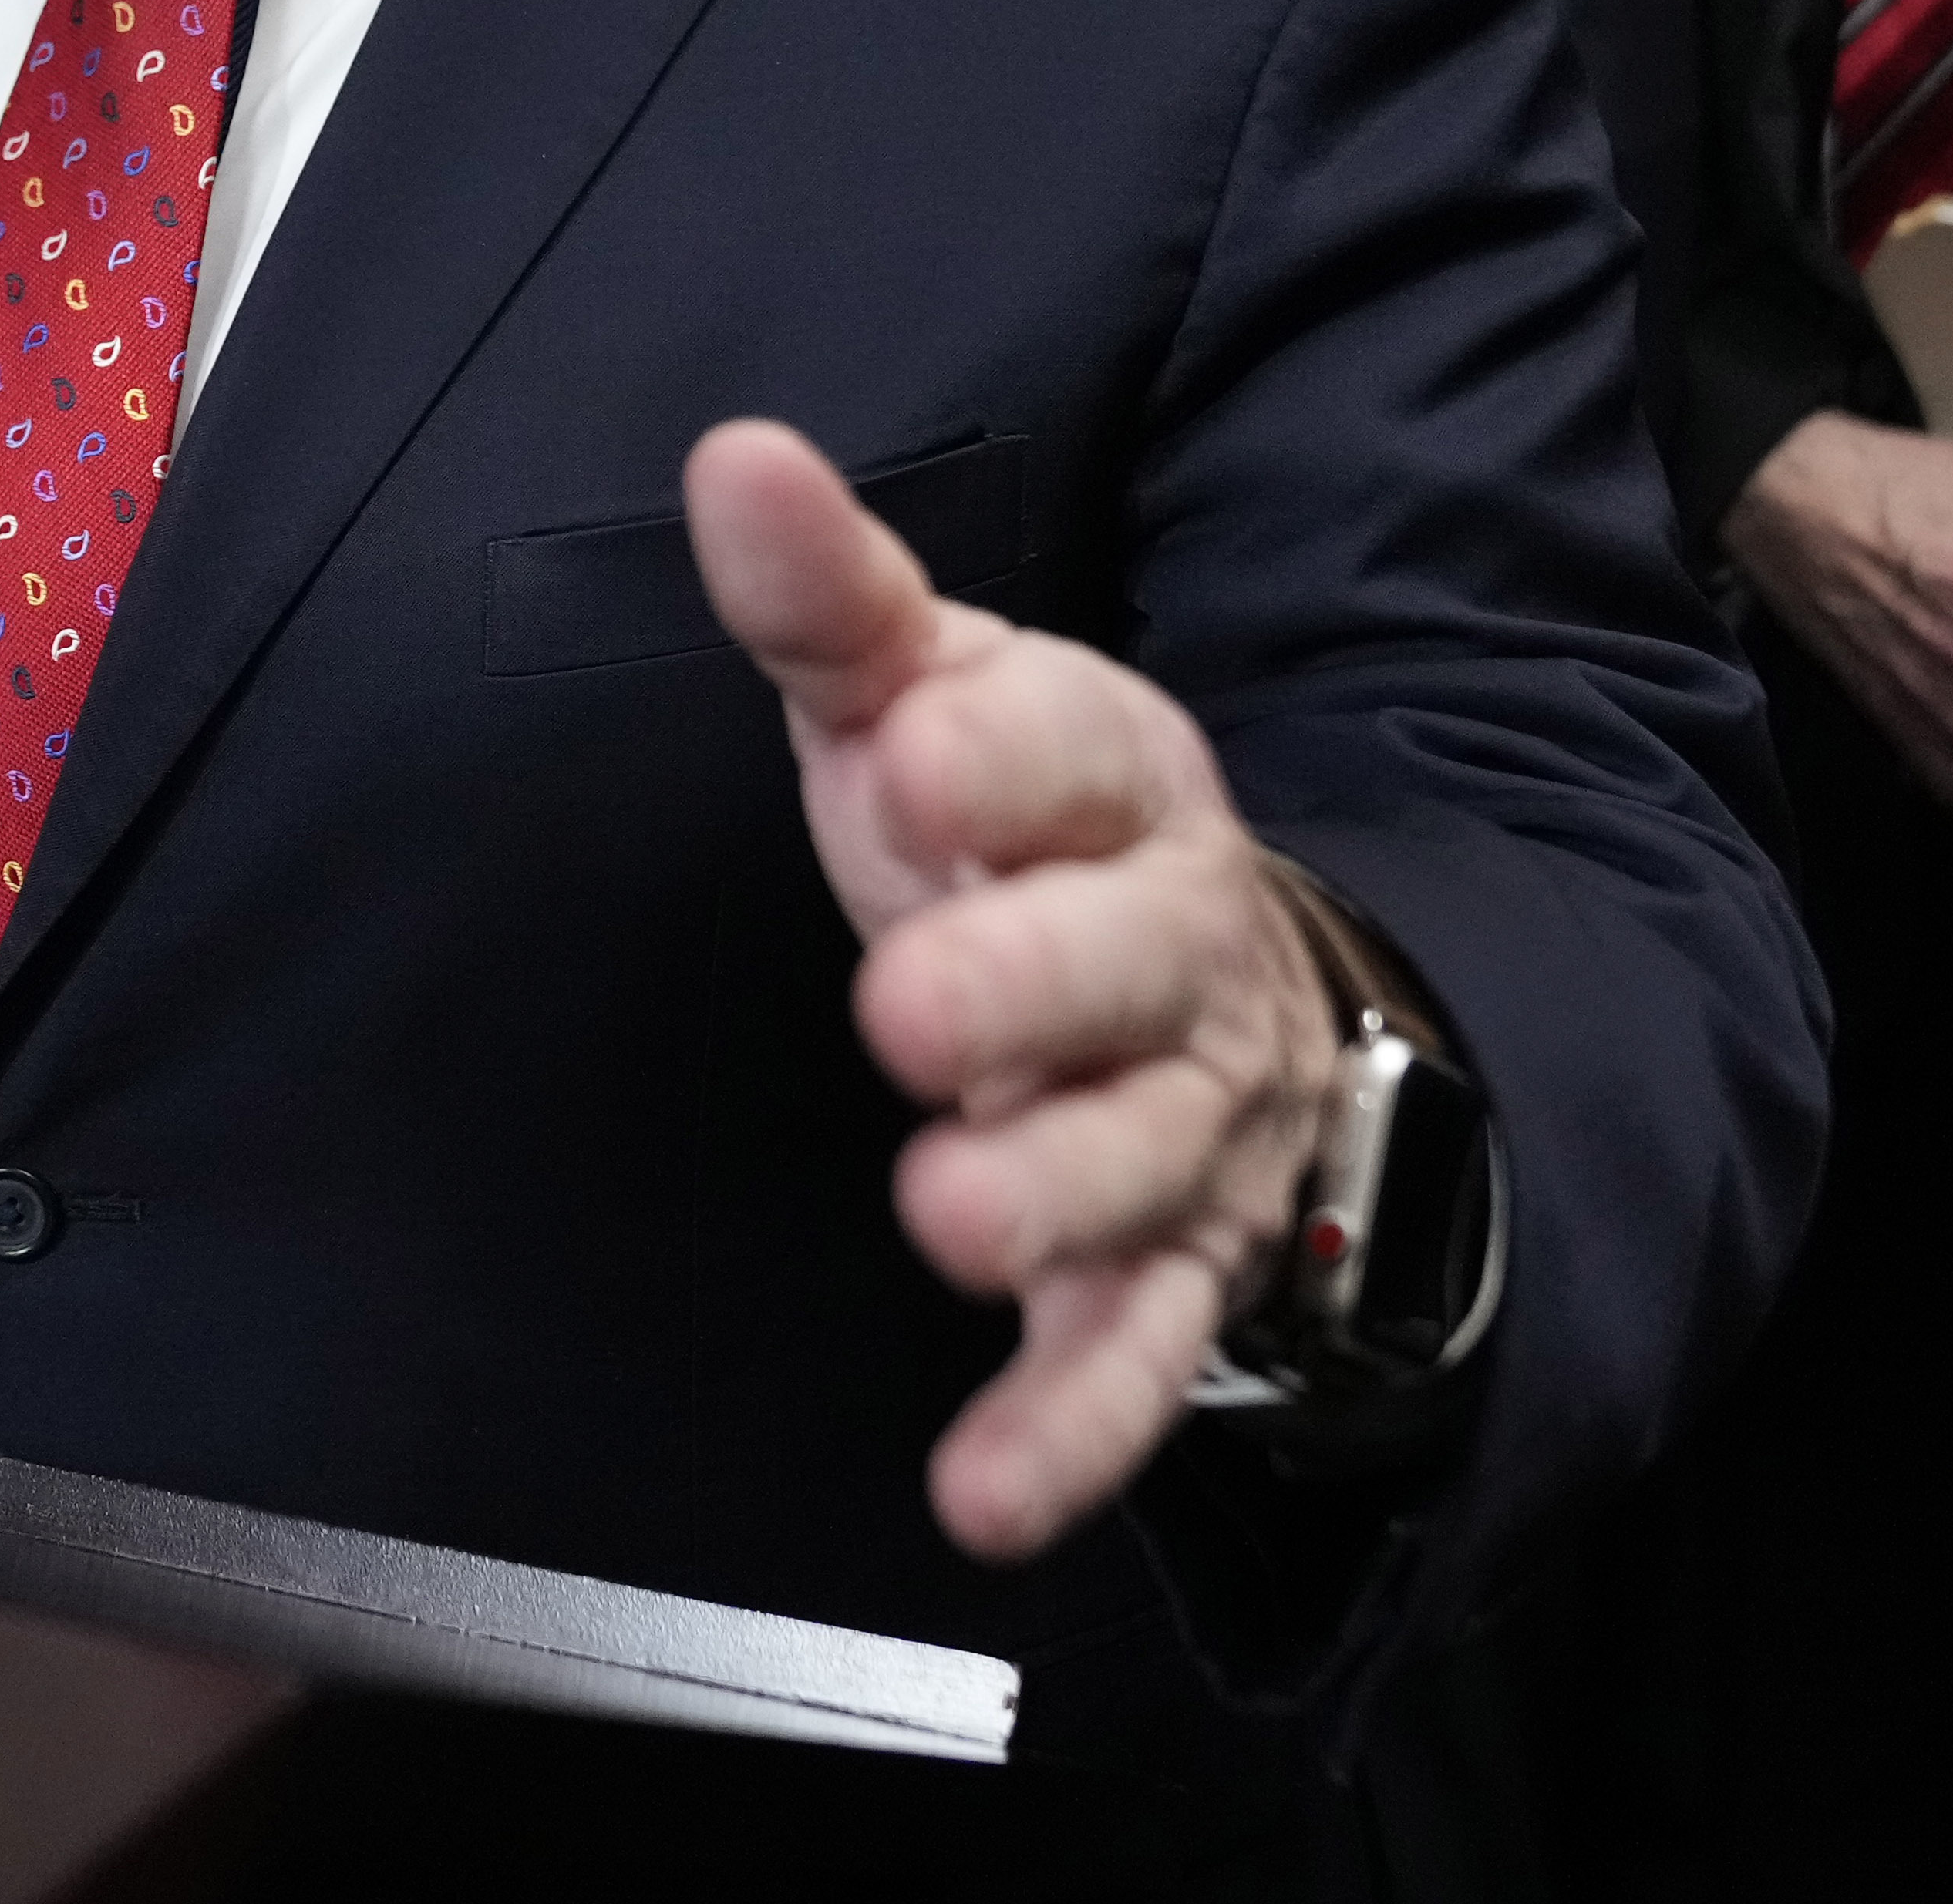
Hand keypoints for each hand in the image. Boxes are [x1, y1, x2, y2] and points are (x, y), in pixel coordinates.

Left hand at [685, 418, 1341, 1566]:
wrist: (1220, 973)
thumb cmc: (1022, 820)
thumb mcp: (928, 686)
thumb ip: (829, 596)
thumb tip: (733, 458)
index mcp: (1118, 781)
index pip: (1071, 752)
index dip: (994, 758)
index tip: (901, 751)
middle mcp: (1171, 951)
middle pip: (1118, 967)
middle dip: (1024, 985)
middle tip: (910, 1007)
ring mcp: (1183, 1119)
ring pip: (1137, 1164)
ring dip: (1048, 1194)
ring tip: (948, 1214)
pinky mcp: (1170, 1269)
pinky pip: (1137, 1358)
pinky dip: (1071, 1432)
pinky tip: (982, 1494)